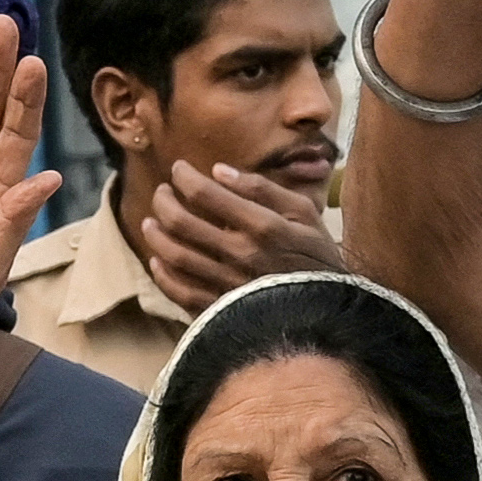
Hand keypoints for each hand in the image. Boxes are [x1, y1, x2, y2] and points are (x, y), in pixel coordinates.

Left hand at [141, 160, 349, 311]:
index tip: (179, 169)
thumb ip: (263, 188)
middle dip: (164, 201)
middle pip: (181, 222)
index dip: (183, 177)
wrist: (330, 311)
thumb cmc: (317, 256)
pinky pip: (180, 292)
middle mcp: (240, 255)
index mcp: (261, 226)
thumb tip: (218, 171)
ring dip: (156, 235)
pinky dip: (163, 274)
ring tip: (151, 222)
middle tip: (162, 192)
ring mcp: (227, 285)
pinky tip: (158, 260)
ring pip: (174, 256)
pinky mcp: (221, 311)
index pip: (204, 194)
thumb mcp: (304, 212)